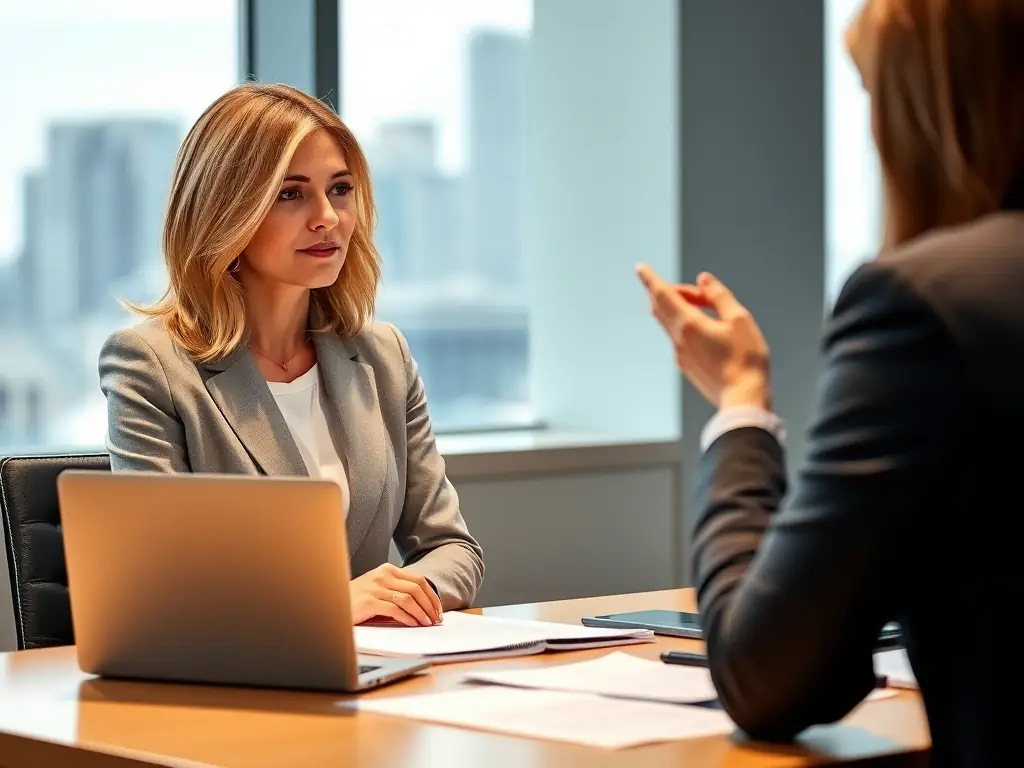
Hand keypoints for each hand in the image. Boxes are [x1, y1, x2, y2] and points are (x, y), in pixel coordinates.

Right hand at [350, 563, 442, 626]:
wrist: (333, 603)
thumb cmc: (357, 599)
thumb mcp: (378, 589)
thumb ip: (396, 590)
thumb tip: (423, 605)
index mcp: (387, 570)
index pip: (418, 580)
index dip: (432, 595)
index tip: (438, 609)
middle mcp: (383, 576)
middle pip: (417, 589)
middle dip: (430, 605)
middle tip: (436, 618)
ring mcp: (376, 588)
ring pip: (409, 599)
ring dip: (421, 613)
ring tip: (427, 623)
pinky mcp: (370, 602)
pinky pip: (396, 609)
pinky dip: (408, 617)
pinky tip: (413, 624)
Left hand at [636, 264, 771, 409]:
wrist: (744, 400)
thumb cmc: (746, 359)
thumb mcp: (739, 319)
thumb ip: (719, 296)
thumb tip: (703, 280)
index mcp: (689, 325)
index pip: (662, 295)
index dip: (651, 279)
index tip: (640, 268)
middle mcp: (678, 340)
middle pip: (661, 308)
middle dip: (671, 292)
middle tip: (696, 291)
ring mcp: (680, 355)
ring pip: (669, 324)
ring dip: (680, 308)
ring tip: (706, 306)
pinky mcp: (686, 366)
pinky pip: (678, 338)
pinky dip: (685, 325)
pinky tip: (707, 329)